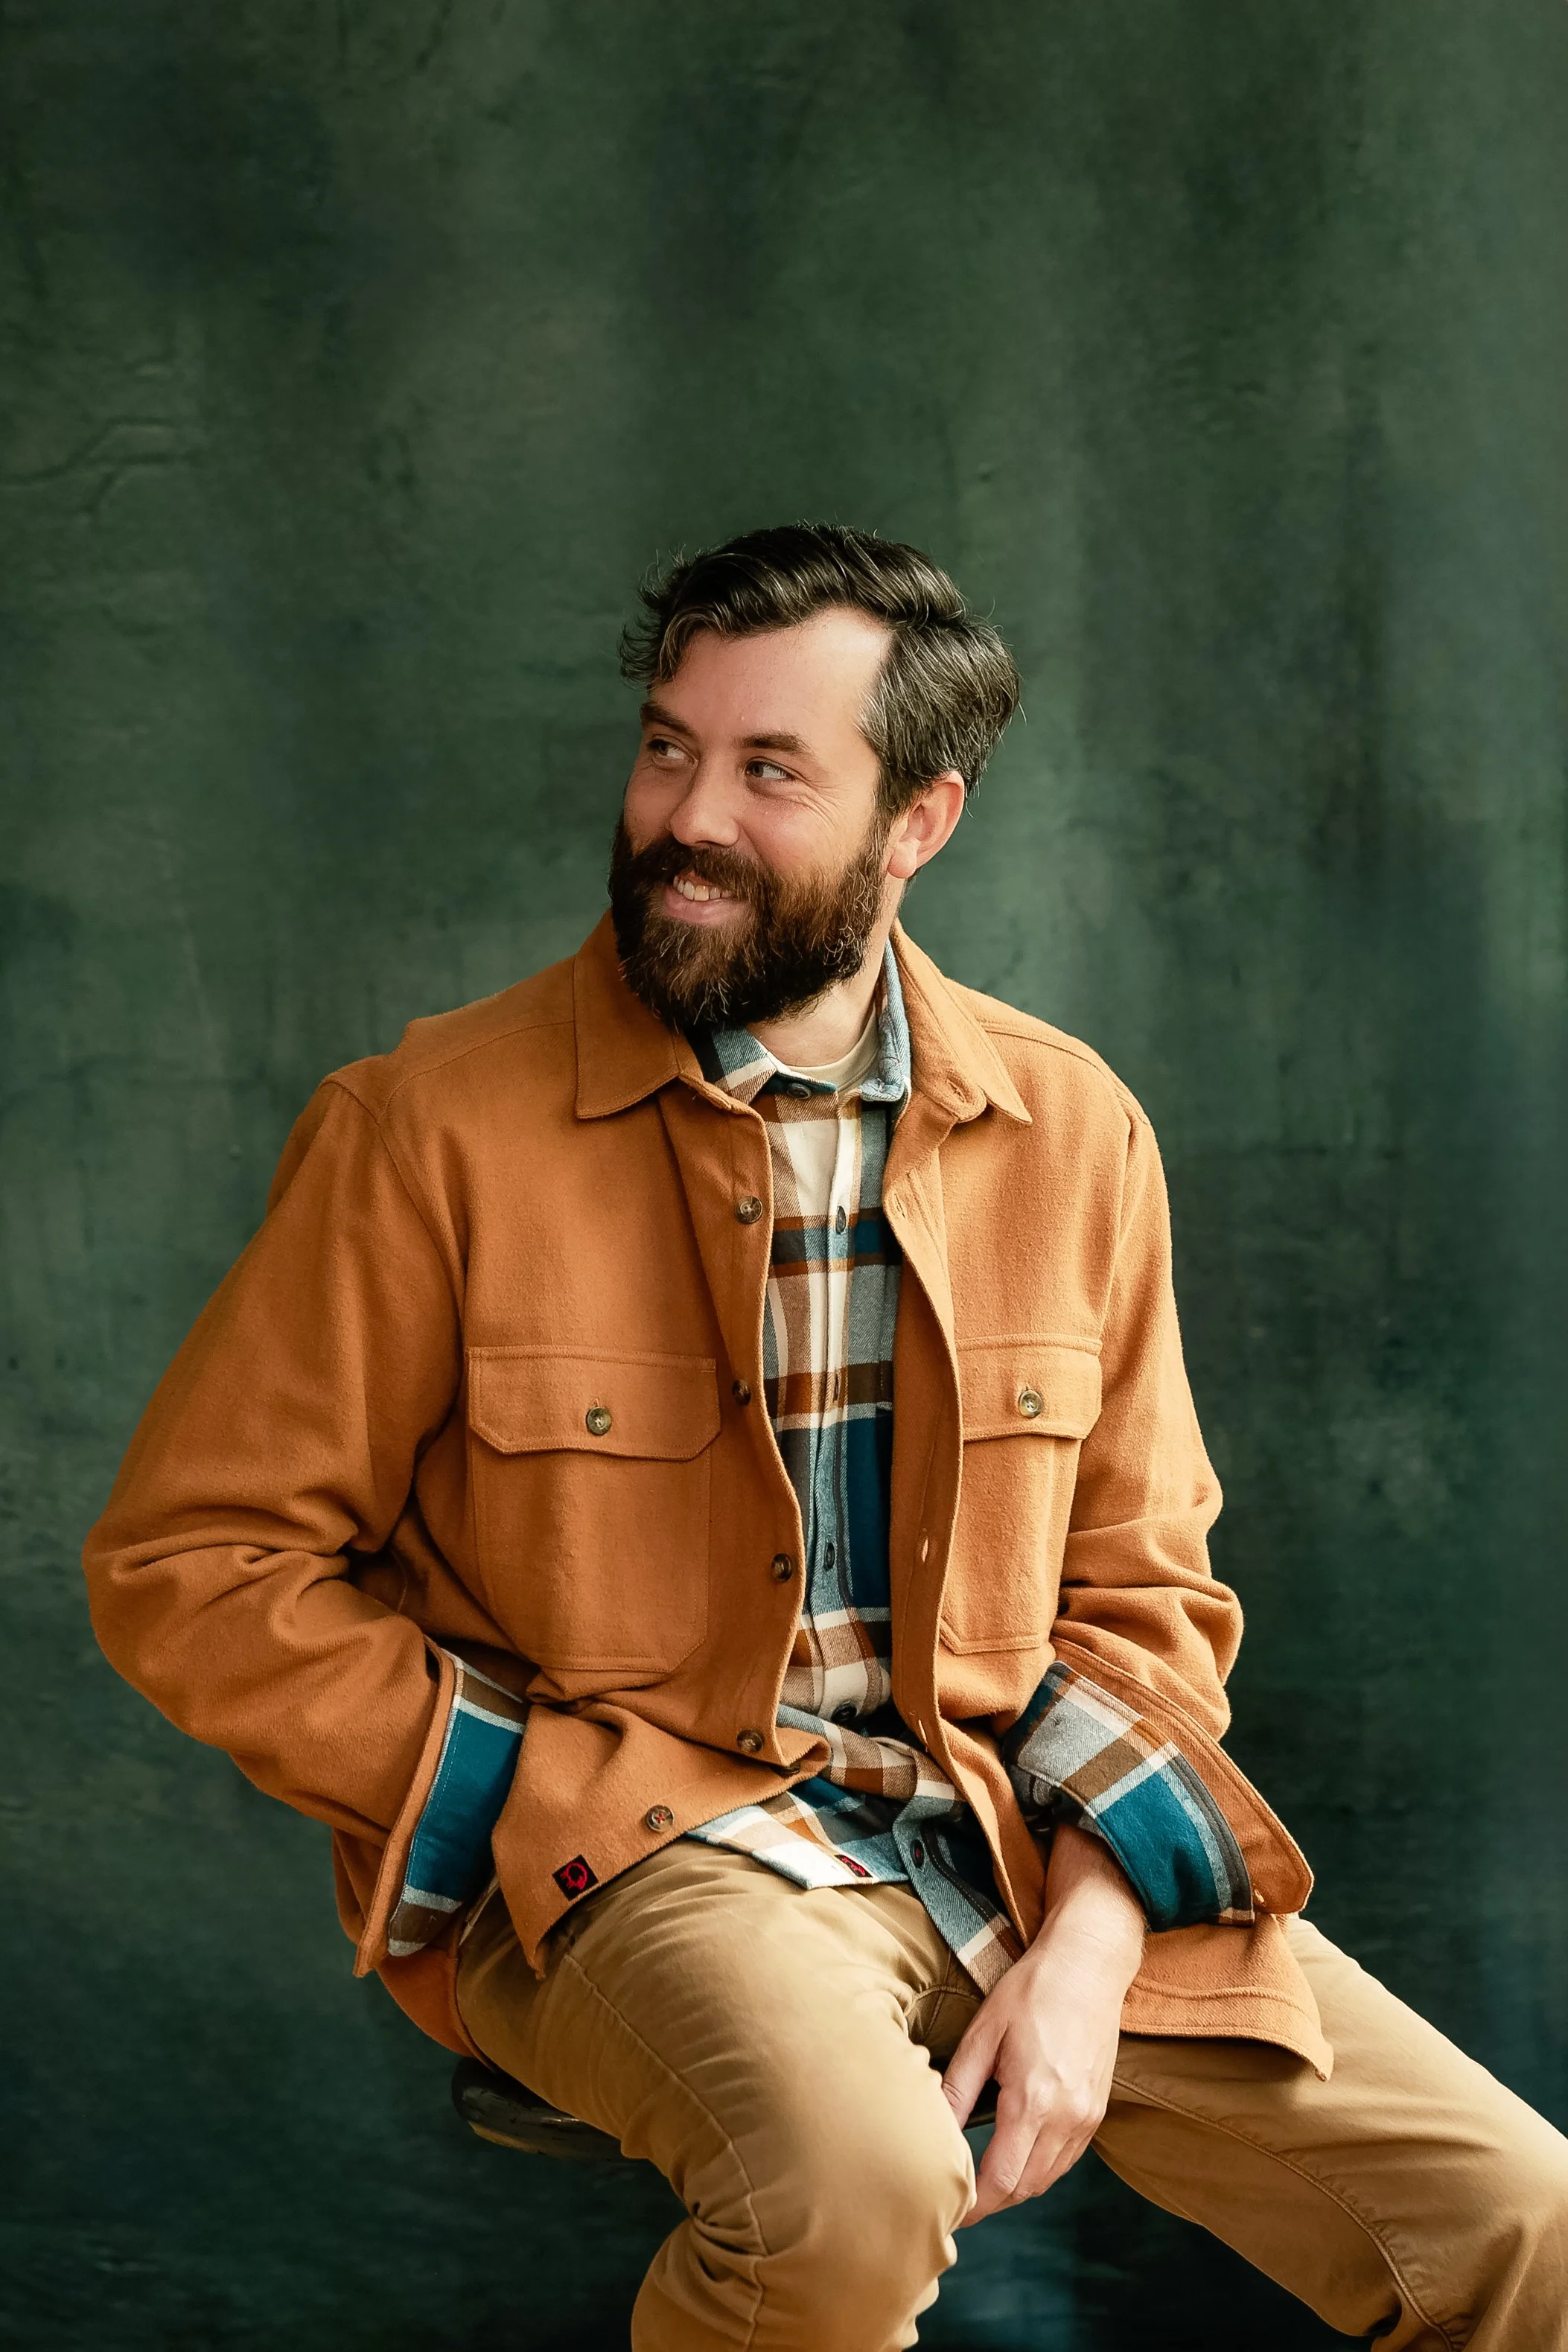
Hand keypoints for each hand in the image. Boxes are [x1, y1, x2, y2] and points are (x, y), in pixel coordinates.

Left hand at [940, 1825, 1143, 2225]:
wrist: (1087, 1964)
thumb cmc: (1031, 1990)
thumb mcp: (984, 2034)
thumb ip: (958, 2089)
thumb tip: (932, 2132)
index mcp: (1034, 2101)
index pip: (1001, 2180)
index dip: (973, 2203)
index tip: (948, 2207)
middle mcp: (1067, 2118)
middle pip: (1024, 2188)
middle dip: (991, 2200)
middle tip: (958, 2195)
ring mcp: (1087, 2118)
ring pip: (1047, 2179)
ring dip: (1015, 2186)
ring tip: (982, 2176)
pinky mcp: (1097, 2111)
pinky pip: (1066, 2159)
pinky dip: (1040, 2168)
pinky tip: (1017, 2151)